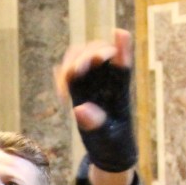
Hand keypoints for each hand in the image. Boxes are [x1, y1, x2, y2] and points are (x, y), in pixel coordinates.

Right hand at [55, 29, 137, 181]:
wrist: (107, 151)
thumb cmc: (114, 142)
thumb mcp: (107, 137)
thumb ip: (96, 123)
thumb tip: (80, 109)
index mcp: (121, 86)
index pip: (124, 60)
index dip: (122, 46)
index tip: (119, 33)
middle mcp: (107, 77)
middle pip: (97, 50)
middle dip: (86, 56)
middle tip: (76, 71)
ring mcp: (91, 79)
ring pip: (80, 55)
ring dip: (70, 64)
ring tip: (65, 87)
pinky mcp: (77, 85)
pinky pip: (67, 70)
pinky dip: (61, 77)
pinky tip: (62, 96)